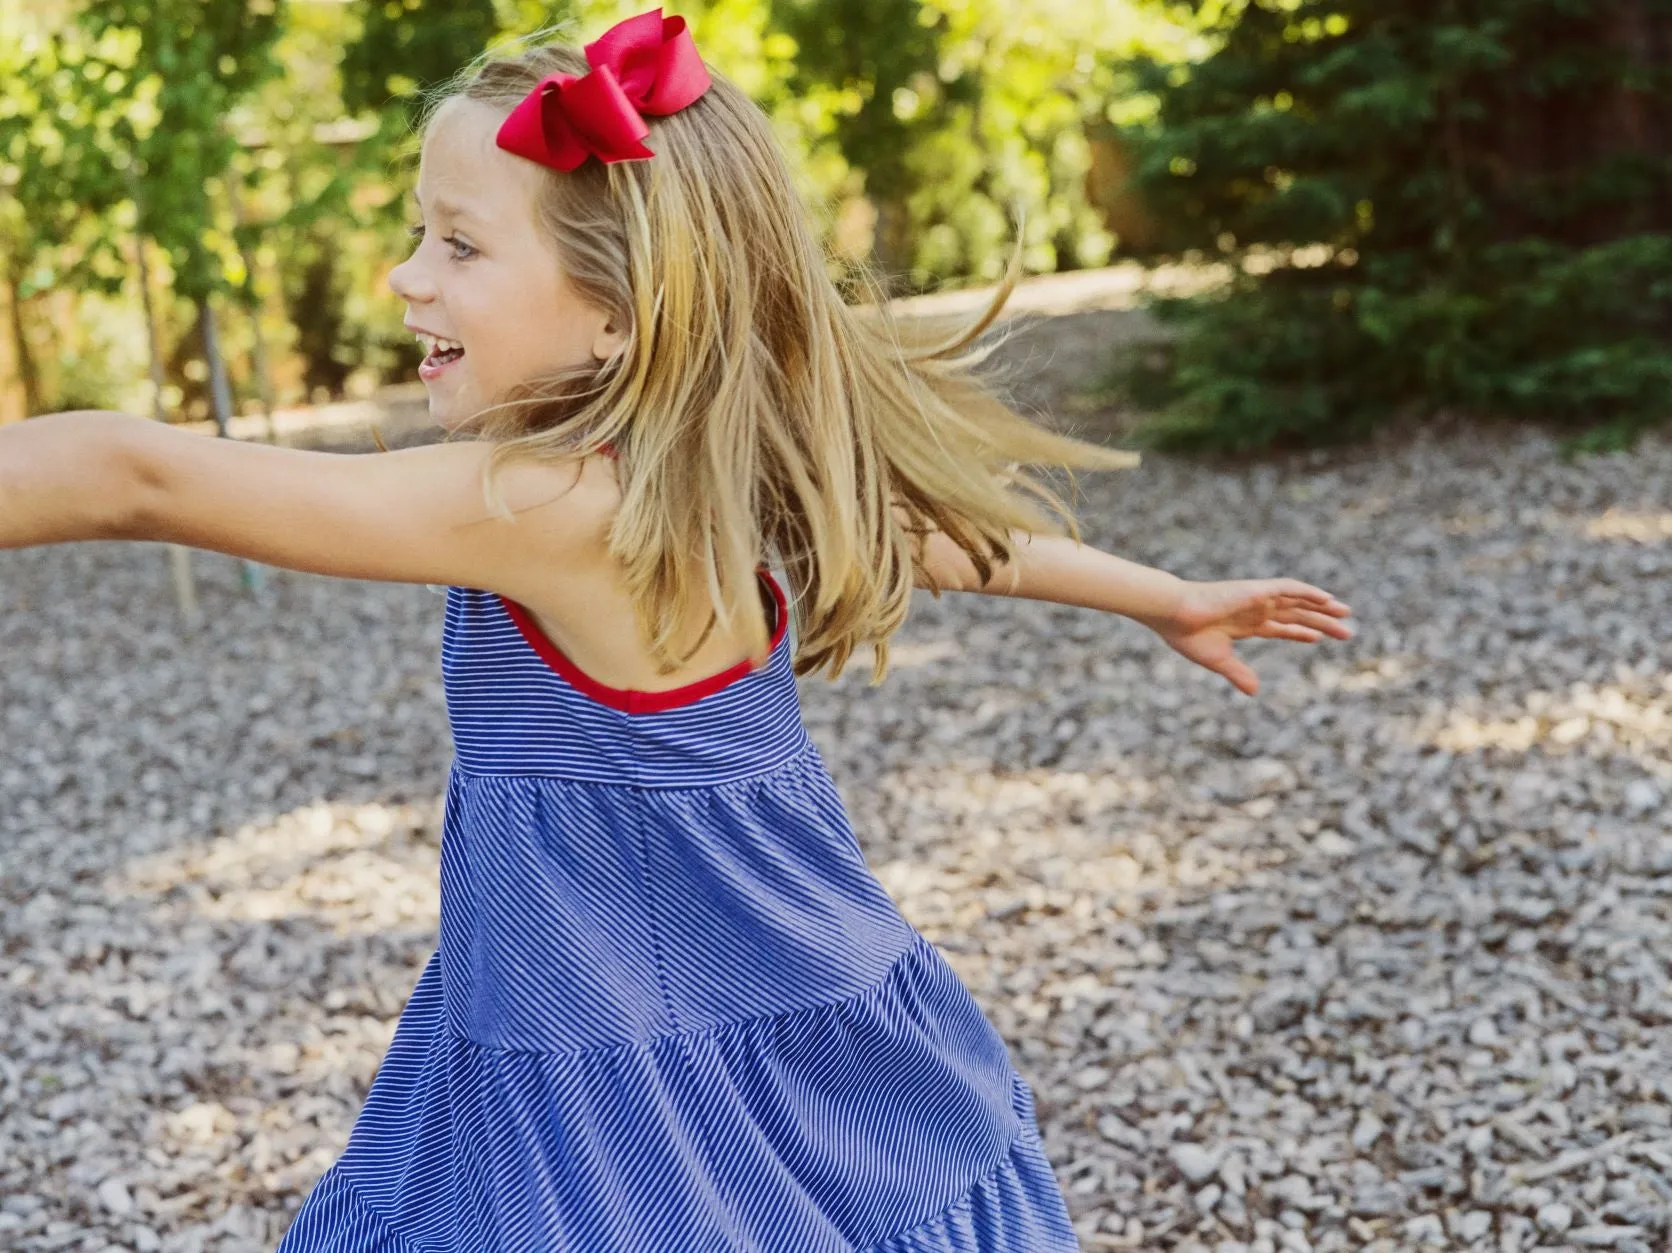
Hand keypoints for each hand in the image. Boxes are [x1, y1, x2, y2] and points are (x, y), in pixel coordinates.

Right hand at [1144, 579, 1352, 695]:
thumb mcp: (1218, 660)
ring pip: (1298, 601)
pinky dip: (1308, 591)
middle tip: (1347, 632)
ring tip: (1346, 613)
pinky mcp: (1256, 590)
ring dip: (1322, 607)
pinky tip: (1326, 598)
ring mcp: (1256, 599)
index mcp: (1244, 625)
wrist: (1172, 614)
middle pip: (1296, 615)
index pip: (1281, 627)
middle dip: (1322, 622)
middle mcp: (1254, 609)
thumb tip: (1255, 692)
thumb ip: (1238, 674)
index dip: (1301, 632)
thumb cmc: (1186, 635)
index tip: (1320, 638)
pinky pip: (1288, 588)